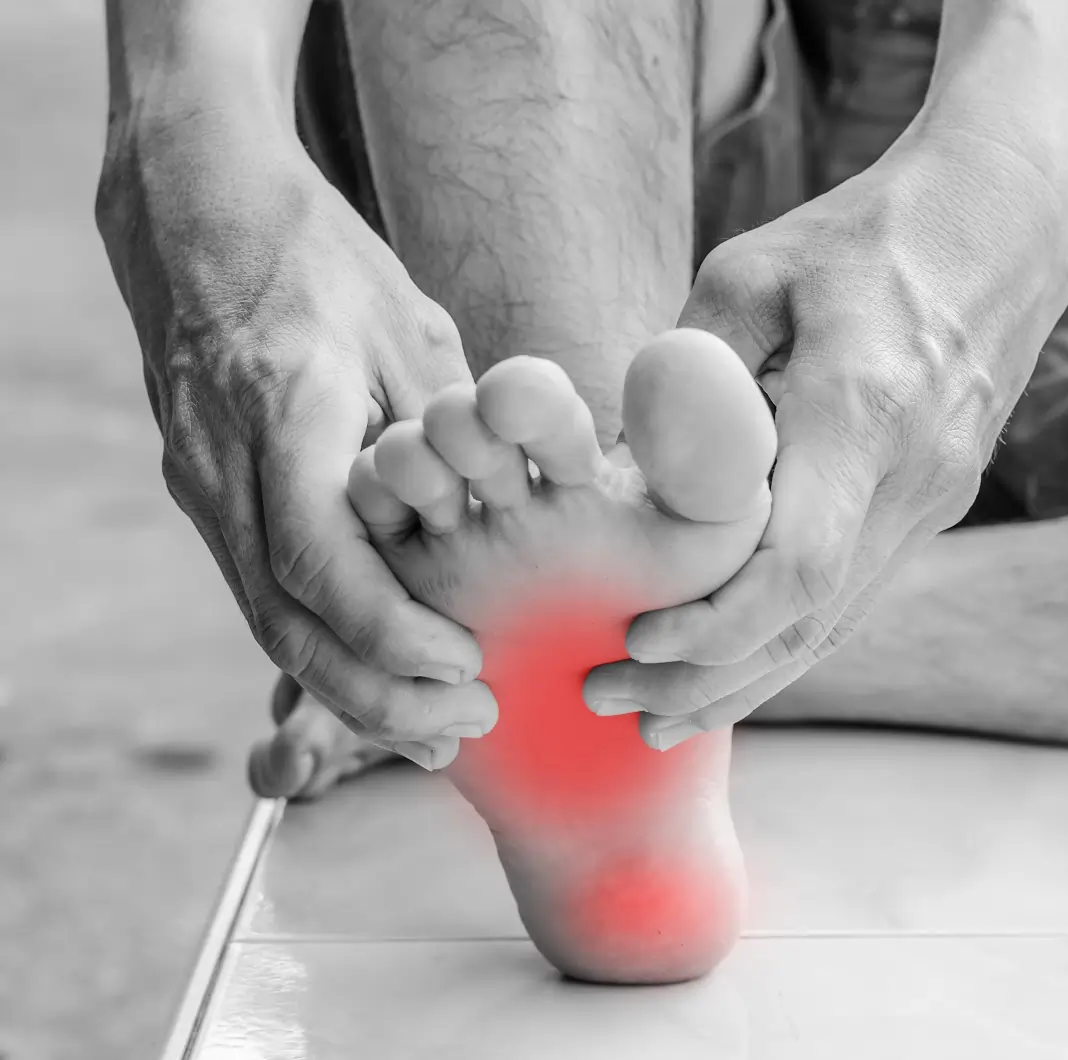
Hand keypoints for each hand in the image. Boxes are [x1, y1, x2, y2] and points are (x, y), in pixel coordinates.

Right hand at [97, 111, 496, 766]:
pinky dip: (321, 649)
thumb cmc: (324, 264)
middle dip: (376, 694)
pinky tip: (380, 679)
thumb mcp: (411, 331)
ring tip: (434, 734)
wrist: (199, 217)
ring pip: (266, 623)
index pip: (319, 558)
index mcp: (285, 411)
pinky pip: (260, 594)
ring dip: (349, 691)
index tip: (466, 665)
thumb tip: (512, 517)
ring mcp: (200, 484)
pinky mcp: (203, 496)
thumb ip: (445, 433)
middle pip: (285, 620)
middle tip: (465, 731)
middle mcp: (225, 462)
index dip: (392, 629)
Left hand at [583, 126, 1067, 747]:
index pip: (797, 563)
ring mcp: (935, 498)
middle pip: (809, 620)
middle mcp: (911, 474)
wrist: (1003, 225)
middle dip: (706, 677)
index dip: (714, 622)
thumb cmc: (863, 236)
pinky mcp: (937, 504)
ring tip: (658, 715)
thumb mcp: (753, 274)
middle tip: (607, 699)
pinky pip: (858, 594)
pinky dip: (789, 640)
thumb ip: (685, 371)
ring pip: (836, 624)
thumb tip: (608, 461)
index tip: (634, 636)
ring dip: (745, 679)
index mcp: (861, 410)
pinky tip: (732, 668)